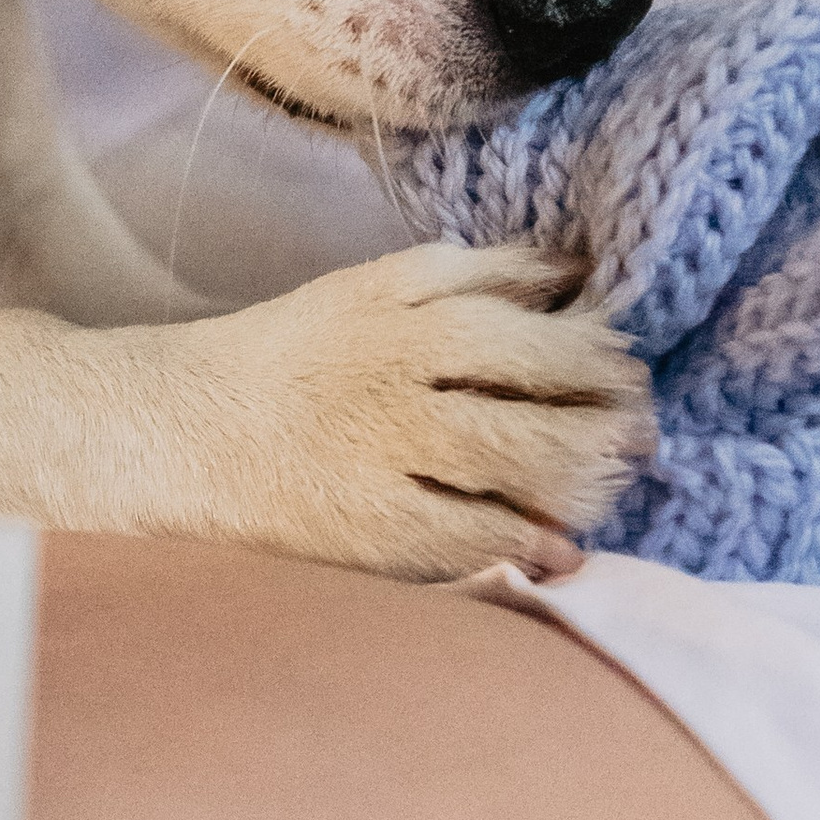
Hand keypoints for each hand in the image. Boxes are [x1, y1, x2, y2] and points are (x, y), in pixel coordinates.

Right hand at [199, 243, 650, 576]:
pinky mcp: (373, 528)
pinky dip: (531, 542)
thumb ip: (484, 274)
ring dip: (588, 479)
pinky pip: (476, 536)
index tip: (628, 374)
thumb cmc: (298, 356)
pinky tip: (559, 549)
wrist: (180, 430)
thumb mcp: (381, 287)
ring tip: (606, 486)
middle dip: (614, 423)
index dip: (605, 358)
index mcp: (415, 310)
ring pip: (526, 464)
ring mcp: (391, 455)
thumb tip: (581, 271)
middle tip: (639, 437)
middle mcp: (407, 376)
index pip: (545, 332)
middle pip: (548, 397)